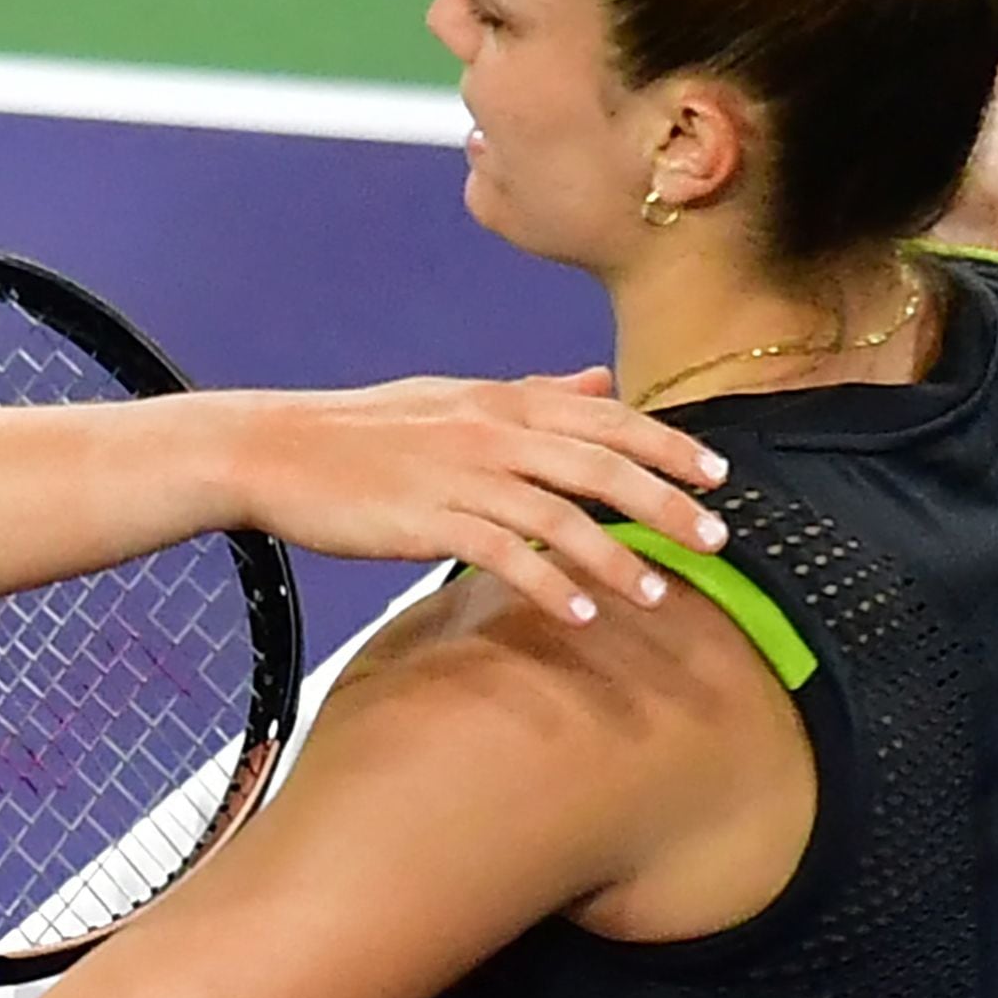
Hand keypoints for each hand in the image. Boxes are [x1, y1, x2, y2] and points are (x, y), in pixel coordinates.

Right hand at [221, 372, 729, 624]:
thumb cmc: (366, 432)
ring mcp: (462, 476)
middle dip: (667, 504)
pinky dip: (547, 585)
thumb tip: (601, 382)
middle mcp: (493, 432)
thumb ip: (535, 393)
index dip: (669, 446)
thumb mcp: (456, 398)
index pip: (607, 419)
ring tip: (656, 596)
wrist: (278, 450)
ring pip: (562, 516)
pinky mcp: (428, 520)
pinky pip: (504, 555)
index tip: (720, 477)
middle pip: (601, 467)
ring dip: (616, 559)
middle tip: (717, 541)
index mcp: (503, 400)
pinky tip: (578, 615)